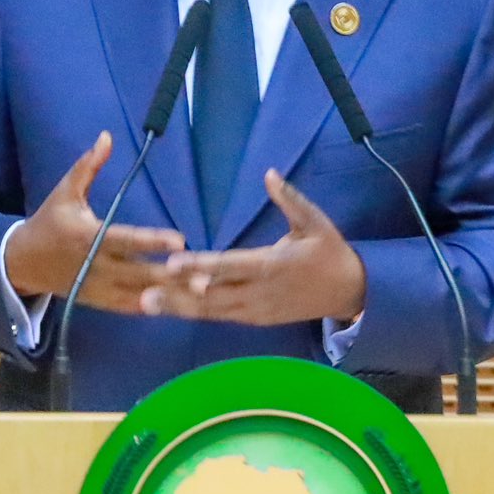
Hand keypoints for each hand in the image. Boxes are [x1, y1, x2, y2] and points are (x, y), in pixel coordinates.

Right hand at [4, 130, 184, 312]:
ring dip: (168, 294)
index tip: (180, 240)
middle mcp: (94, 265)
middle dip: (170, 275)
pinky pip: (126, 307)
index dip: (152, 241)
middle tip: (203, 275)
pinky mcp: (96, 301)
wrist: (21, 262)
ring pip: (137, 294)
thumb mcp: (65, 192)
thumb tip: (107, 136)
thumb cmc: (48, 222)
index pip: (125, 239)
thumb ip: (88, 167)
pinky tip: (178, 304)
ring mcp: (95, 287)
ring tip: (200, 292)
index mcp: (87, 236)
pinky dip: (151, 307)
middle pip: (137, 272)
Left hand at [138, 170, 365, 325]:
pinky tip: (172, 308)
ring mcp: (257, 311)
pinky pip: (222, 317)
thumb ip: (290, 199)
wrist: (349, 292)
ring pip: (213, 312)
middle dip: (178, 296)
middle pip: (213, 296)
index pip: (229, 266)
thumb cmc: (329, 251)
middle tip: (144, 295)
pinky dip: (197, 313)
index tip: (173, 263)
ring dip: (180, 308)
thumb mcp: (314, 221)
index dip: (200, 265)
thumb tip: (268, 173)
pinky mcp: (256, 320)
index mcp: (272, 265)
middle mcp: (260, 293)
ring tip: (148, 304)